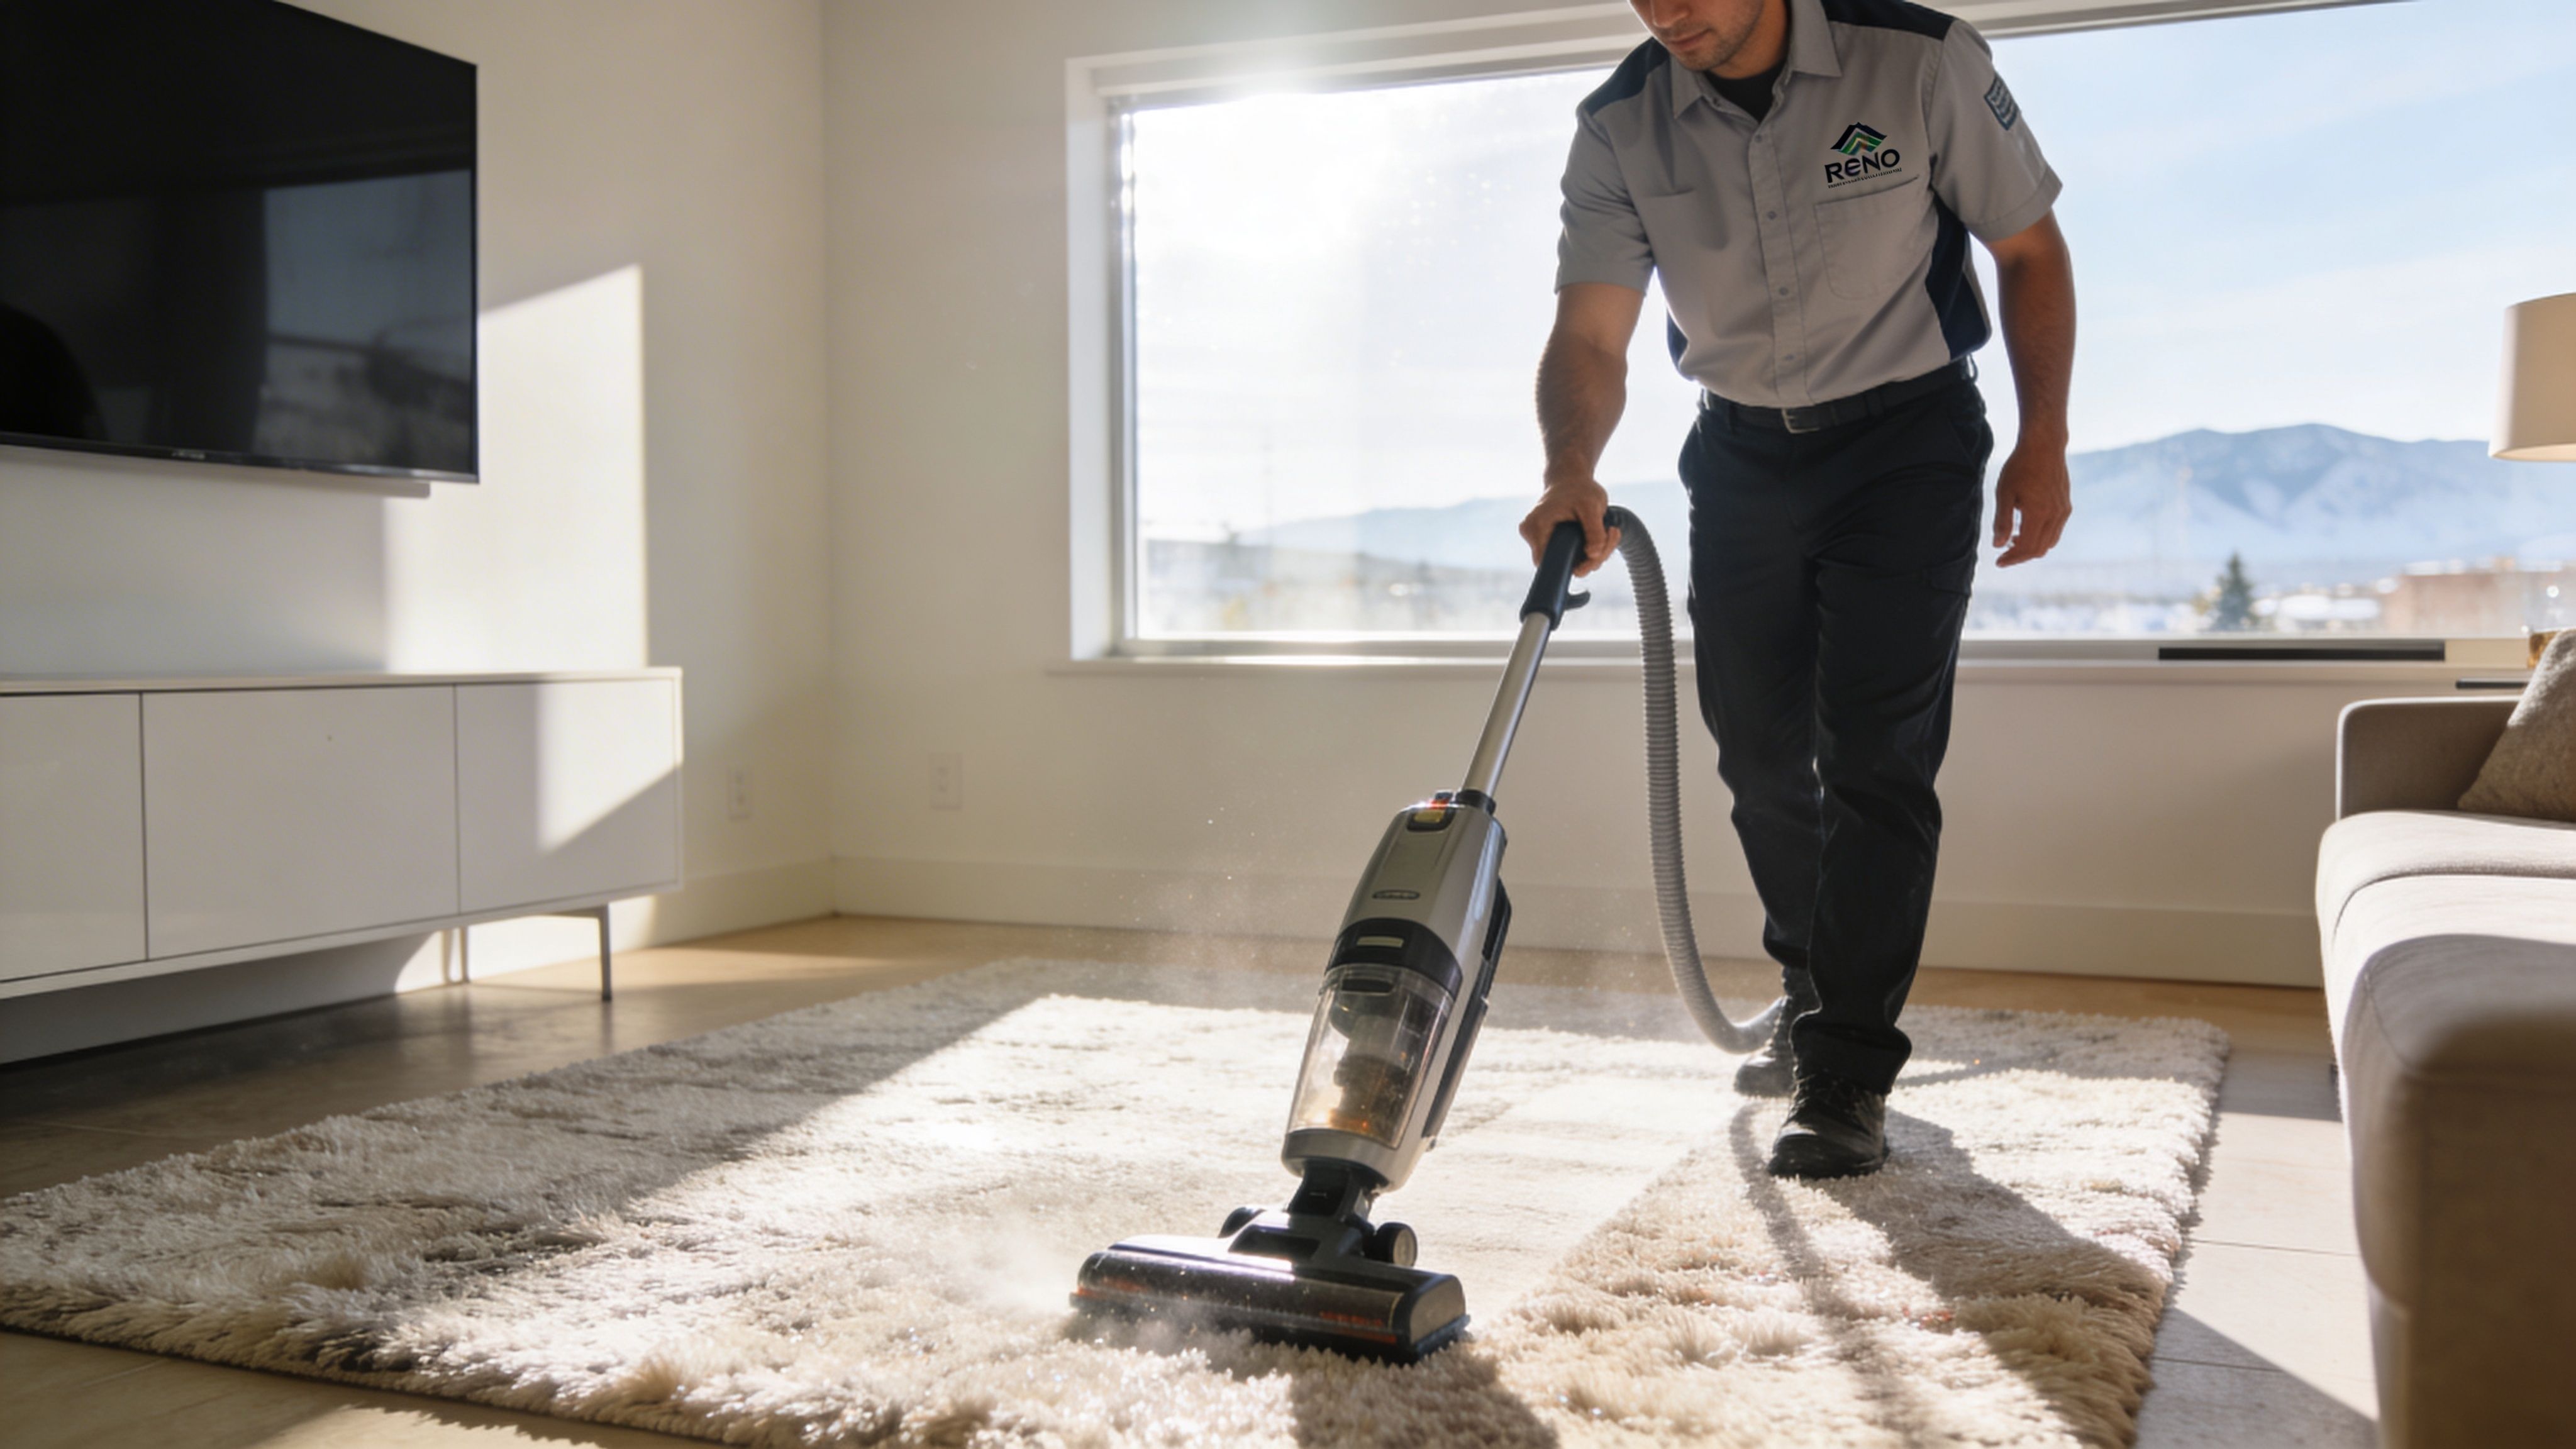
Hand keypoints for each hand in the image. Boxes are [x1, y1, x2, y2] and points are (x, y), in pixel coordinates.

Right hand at [1520, 477, 1621, 577]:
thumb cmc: (1580, 489)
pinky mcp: (1551, 541)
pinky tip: (1603, 533)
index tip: (1596, 554)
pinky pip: (1571, 555)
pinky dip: (1589, 549)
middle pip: (1561, 564)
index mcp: (1536, 527)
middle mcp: (1533, 536)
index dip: (1573, 564)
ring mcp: (1541, 540)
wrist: (1571, 478)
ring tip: (1610, 531)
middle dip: (1591, 558)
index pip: (1549, 562)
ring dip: (1594, 554)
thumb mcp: (1591, 505)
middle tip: (1612, 534)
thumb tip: (1594, 555)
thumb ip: (1594, 530)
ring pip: (1569, 562)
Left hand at [1990, 444, 2070, 566]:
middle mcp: (2055, 515)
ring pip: (2050, 542)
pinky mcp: (2066, 506)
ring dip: (2031, 547)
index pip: (2026, 547)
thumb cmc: (2020, 466)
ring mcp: (2063, 511)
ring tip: (2012, 541)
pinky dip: (2041, 537)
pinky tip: (2026, 529)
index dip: (2012, 558)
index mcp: (2039, 513)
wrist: (2044, 446)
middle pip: (2039, 549)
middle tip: (2004, 556)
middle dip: (2020, 556)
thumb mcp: (2004, 493)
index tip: (1999, 561)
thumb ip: (2001, 521)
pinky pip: (2056, 531)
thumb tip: (1998, 545)